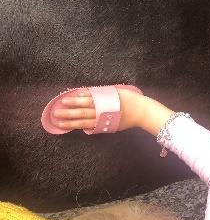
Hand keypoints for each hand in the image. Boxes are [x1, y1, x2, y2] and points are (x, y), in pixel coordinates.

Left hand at [52, 88, 172, 135]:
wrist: (142, 112)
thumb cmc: (130, 99)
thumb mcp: (116, 91)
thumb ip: (101, 93)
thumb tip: (85, 93)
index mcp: (105, 100)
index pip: (86, 101)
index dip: (74, 101)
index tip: (64, 100)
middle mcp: (103, 111)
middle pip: (83, 112)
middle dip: (68, 112)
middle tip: (56, 112)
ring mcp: (104, 121)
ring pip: (84, 122)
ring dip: (71, 122)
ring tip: (60, 122)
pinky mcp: (106, 127)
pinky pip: (92, 128)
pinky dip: (82, 127)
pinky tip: (73, 127)